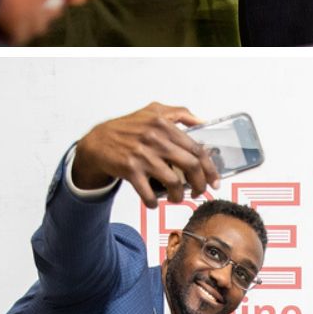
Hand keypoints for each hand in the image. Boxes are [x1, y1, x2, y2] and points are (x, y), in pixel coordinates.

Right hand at [72, 102, 216, 204]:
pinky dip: (153, 202)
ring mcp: (142, 155)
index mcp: (164, 124)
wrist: (98, 141)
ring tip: (176, 198)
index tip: (214, 180)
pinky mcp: (130, 169)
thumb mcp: (153, 111)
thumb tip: (202, 122)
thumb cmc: (127, 127)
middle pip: (191, 166)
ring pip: (173, 182)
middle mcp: (155, 139)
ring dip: (178, 196)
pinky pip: (148, 193)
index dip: (210, 168)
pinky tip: (153, 202)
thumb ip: (179, 113)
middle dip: (200, 184)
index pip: (197, 149)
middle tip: (199, 191)